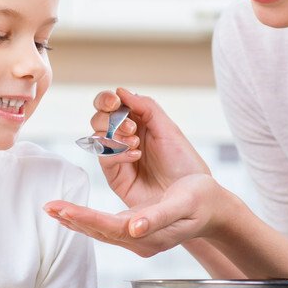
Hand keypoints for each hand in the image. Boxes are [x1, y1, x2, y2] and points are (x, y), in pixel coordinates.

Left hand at [48, 172, 229, 257]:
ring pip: (99, 231)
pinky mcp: (136, 232)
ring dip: (76, 220)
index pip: (108, 227)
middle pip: (98, 231)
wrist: (215, 213)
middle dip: (72, 219)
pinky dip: (88, 220)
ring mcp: (137, 239)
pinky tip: (77, 214)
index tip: (61, 209)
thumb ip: (157, 218)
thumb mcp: (184, 205)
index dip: (83, 218)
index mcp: (148, 236)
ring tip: (55, 210)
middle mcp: (139, 241)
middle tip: (48, 207)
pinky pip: (106, 228)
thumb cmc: (202, 204)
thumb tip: (133, 228)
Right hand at [83, 88, 210, 207]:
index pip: (113, 104)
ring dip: (114, 135)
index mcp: (139, 121)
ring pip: (97, 137)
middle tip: (130, 127)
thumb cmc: (184, 164)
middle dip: (109, 118)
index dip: (107, 100)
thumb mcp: (169, 130)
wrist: (190, 197)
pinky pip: (105, 158)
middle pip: (99, 119)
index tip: (114, 101)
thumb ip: (146, 107)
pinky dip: (117, 153)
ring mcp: (118, 156)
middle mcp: (125, 137)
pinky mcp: (115, 176)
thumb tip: (120, 91)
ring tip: (135, 143)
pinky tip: (135, 156)